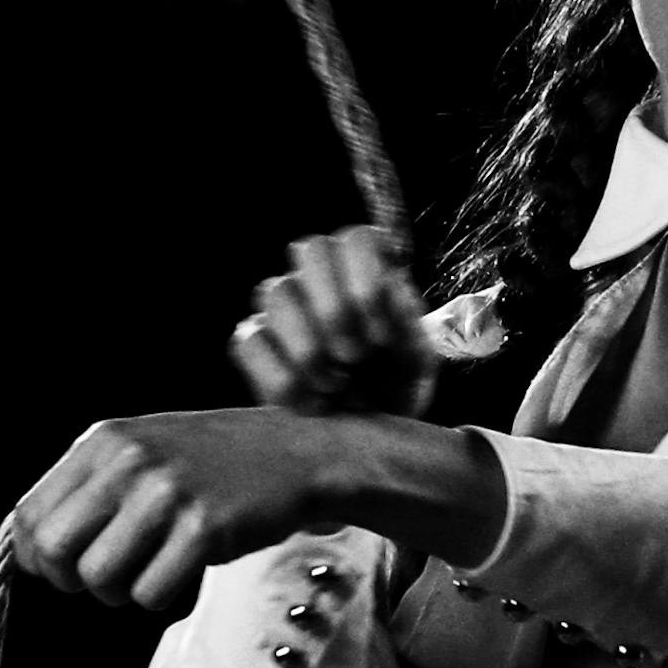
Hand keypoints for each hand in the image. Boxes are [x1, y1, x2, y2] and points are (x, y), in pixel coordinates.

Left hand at [8, 408, 332, 611]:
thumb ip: (90, 486)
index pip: (29, 516)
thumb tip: (30, 548)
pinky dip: (160, 596)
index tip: (64, 567)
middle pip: (54, 550)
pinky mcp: (204, 529)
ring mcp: (167, 493)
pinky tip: (183, 568)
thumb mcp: (143, 449)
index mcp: (105, 440)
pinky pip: (149, 594)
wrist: (296, 456)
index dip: (37, 556)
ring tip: (150, 569)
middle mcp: (129, 461)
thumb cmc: (213, 462)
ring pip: (98, 579)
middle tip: (106, 577)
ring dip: (120, 591)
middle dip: (72, 579)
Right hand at [231, 226, 439, 417]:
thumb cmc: (397, 382)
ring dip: (309, 347)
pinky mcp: (254, 342)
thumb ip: (407, 323)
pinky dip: (284, 379)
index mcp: (364, 266)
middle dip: (336, 312)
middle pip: (311, 249)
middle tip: (356, 358)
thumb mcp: (418, 358)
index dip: (368, 283)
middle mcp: (318, 274)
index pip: (357, 237)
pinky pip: (249, 341)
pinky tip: (314, 402)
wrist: (372, 429)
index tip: (383, 336)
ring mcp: (281, 306)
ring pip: (276, 292)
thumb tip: (386, 290)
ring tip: (337, 385)